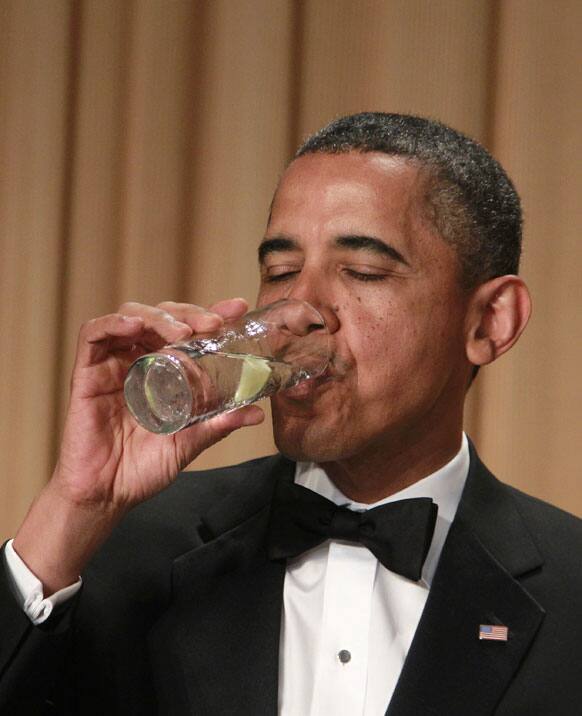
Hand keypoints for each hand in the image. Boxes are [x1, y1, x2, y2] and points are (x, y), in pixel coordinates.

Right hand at [13, 299, 263, 592]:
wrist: (108, 496)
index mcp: (162, 371)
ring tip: (183, 332)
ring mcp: (111, 365)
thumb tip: (257, 413)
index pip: (186, 331)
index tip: (237, 308)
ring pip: (131, 316)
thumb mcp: (189, 441)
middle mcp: (137, 361)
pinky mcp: (86, 373)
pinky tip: (135, 328)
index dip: (209, 313)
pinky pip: (92, 335)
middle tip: (212, 324)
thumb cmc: (143, 468)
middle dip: (188, 313)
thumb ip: (218, 424)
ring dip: (158, 316)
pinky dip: (114, 323)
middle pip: (161, 317)